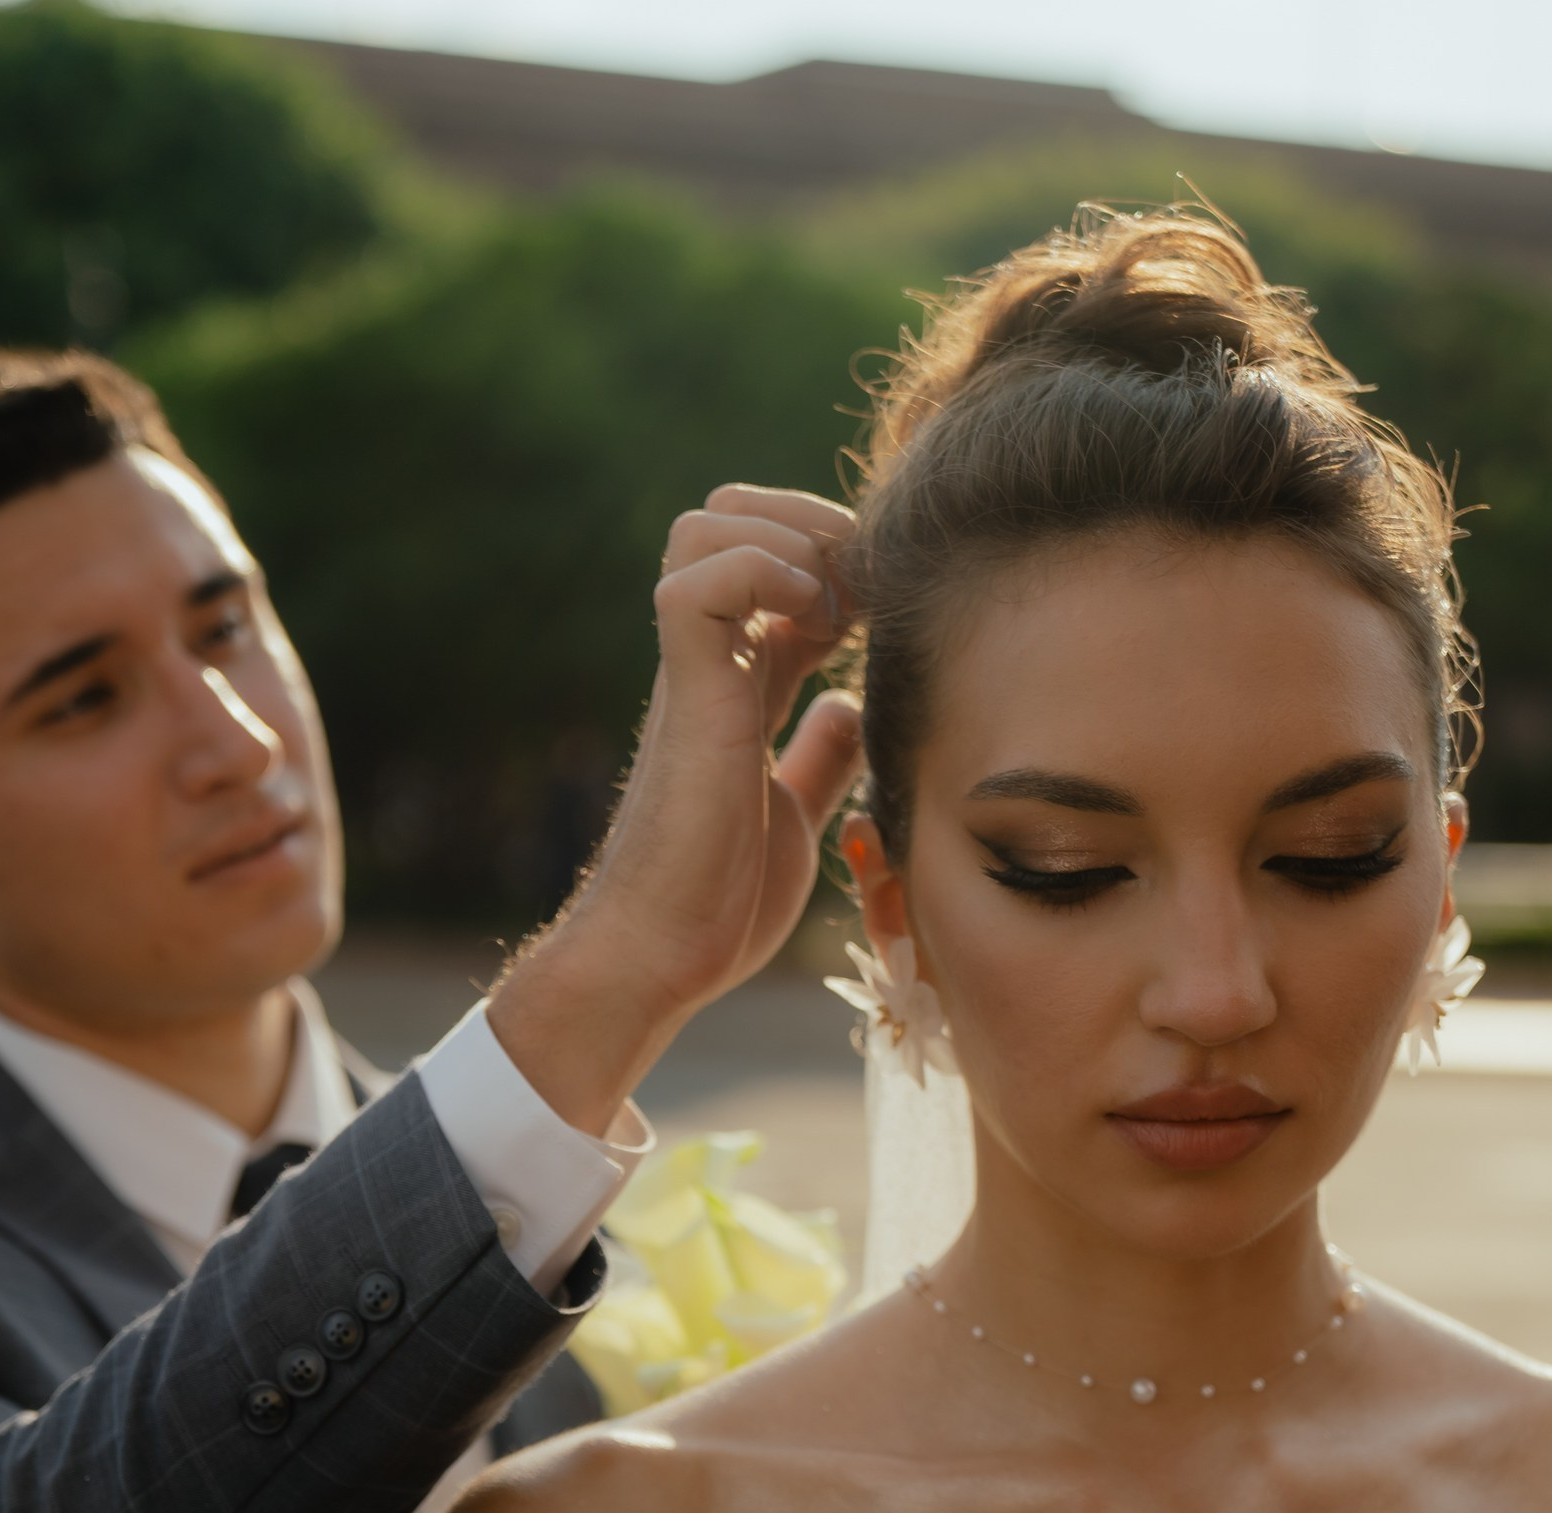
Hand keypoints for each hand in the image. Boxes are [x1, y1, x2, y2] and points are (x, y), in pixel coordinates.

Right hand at [487, 486, 862, 1136]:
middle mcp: (711, 662)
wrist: (661, 958)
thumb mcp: (796, 815)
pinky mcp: (684, 696)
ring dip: (789, 540)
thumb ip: (818, 759)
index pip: (779, 565)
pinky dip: (765, 576)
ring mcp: (692, 673)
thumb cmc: (717, 905)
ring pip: (707, 525)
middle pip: (731, 516)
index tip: (889, 613)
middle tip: (866, 593)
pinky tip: (817, 631)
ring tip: (837, 611)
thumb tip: (849, 711)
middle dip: (813, 523)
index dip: (840, 562)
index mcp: (738, 684)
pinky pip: (699, 582)